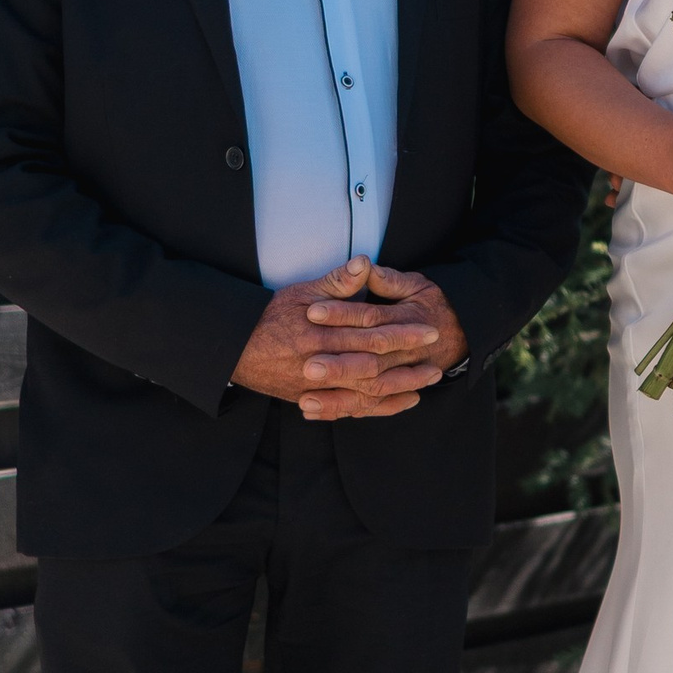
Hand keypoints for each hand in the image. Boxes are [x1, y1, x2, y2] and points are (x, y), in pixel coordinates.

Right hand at [230, 258, 446, 423]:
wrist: (235, 349)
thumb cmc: (270, 317)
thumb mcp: (301, 293)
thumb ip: (336, 283)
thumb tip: (364, 263)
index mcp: (321, 333)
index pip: (369, 333)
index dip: (401, 332)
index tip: (427, 329)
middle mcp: (320, 363)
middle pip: (372, 366)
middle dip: (407, 366)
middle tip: (437, 362)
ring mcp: (316, 386)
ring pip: (363, 393)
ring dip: (398, 390)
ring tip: (426, 384)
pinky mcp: (311, 399)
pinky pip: (349, 409)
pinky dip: (377, 408)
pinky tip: (401, 402)